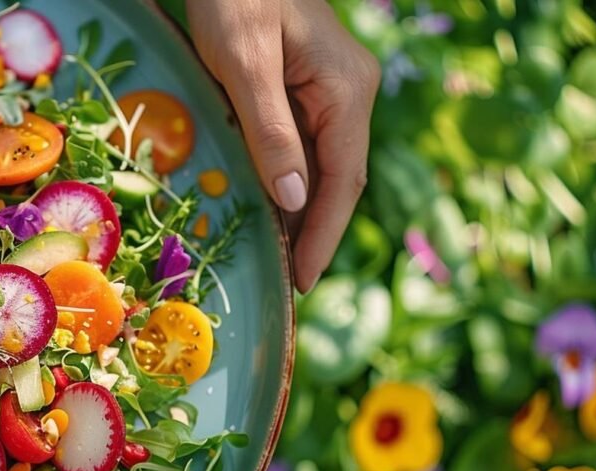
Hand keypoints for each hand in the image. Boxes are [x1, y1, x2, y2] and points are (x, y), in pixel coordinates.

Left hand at [186, 0, 380, 292]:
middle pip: (339, 179)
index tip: (303, 279)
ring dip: (304, 212)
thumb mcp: (244, 65)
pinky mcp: (309, 88)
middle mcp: (350, 94)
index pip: (343, 180)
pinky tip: (273, 208)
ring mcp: (333, 91)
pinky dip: (291, 181)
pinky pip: (306, 146)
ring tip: (281, 257)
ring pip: (324, 166)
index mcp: (346, 90)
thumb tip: (294, 201)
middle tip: (288, 280)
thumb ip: (271, 132)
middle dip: (317, 232)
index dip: (324, 235)